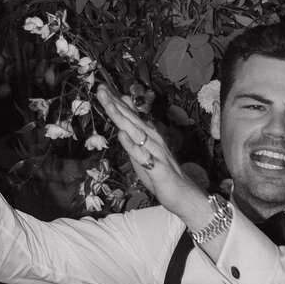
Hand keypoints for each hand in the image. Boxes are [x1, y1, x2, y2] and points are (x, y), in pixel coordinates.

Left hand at [95, 86, 212, 229]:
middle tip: (100, 89)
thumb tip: (123, 116)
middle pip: (130, 119)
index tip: (101, 87)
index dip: (115, 101)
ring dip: (122, 118)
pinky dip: (132, 145)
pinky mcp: (158, 168)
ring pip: (136, 132)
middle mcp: (153, 139)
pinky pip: (143, 155)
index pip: (130, 115)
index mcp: (148, 135)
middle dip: (115, 104)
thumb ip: (132, 134)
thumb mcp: (142, 152)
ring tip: (109, 105)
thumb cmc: (160, 173)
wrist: (184, 195)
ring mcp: (156, 152)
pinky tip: (122, 135)